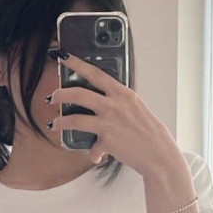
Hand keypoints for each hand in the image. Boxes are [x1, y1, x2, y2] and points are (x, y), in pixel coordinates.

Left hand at [46, 52, 184, 179]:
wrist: (159, 153)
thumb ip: (118, 101)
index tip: (63, 57)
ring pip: (74, 119)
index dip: (76, 63)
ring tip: (54, 124)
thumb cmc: (148, 131)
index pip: (95, 73)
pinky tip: (96, 155)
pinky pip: (92, 148)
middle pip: (78, 94)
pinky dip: (94, 153)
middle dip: (61, 94)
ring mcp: (108, 123)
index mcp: (122, 93)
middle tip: (53, 97)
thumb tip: (100, 101)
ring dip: (60, 122)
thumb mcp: (135, 107)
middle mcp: (114, 105)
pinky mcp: (106, 141)